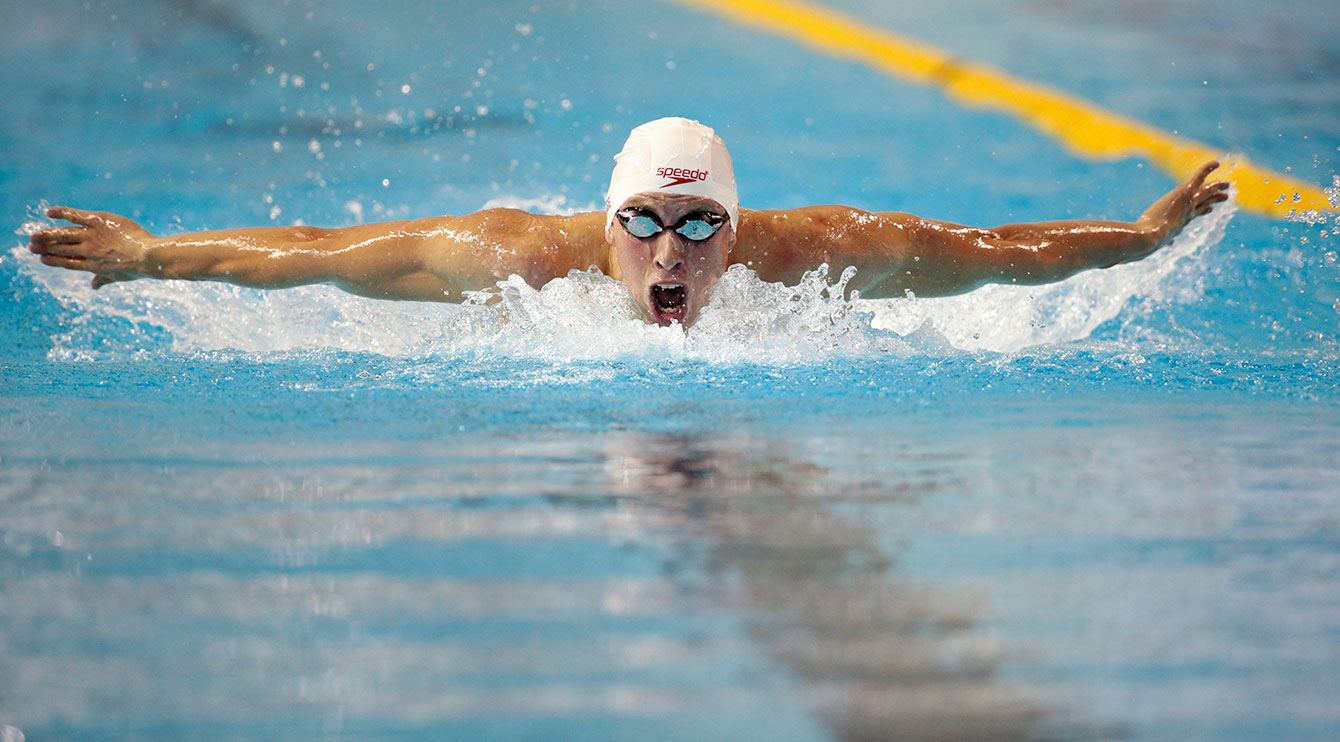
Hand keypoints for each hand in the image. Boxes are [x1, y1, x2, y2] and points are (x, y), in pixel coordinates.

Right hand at [28, 207, 153, 288]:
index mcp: (92, 265)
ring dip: (46, 235)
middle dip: (44, 248)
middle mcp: (88, 251)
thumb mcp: (119, 276)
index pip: (68, 263)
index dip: (53, 261)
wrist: (149, 257)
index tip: (42, 259)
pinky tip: (49, 212)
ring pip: (63, 235)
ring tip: (34, 236)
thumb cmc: (138, 268)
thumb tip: (93, 287)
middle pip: (61, 249)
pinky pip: (75, 215)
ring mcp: (92, 236)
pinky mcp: (98, 221)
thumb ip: (104, 280)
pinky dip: (62, 213)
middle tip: (31, 246)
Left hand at [1138, 161, 1230, 242]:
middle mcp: (1186, 214)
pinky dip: (1207, 169)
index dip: (1202, 211)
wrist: (1148, 239)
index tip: (1210, 209)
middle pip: (1203, 204)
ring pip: (1205, 192)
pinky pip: (1199, 177)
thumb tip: (1142, 254)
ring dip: (1215, 186)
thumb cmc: (1144, 242)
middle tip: (1226, 196)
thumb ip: (1151, 244)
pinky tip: (1216, 163)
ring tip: (1227, 184)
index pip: (1193, 215)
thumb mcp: (1150, 244)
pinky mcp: (1185, 193)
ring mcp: (1187, 204)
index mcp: (1179, 225)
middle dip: (1214, 199)